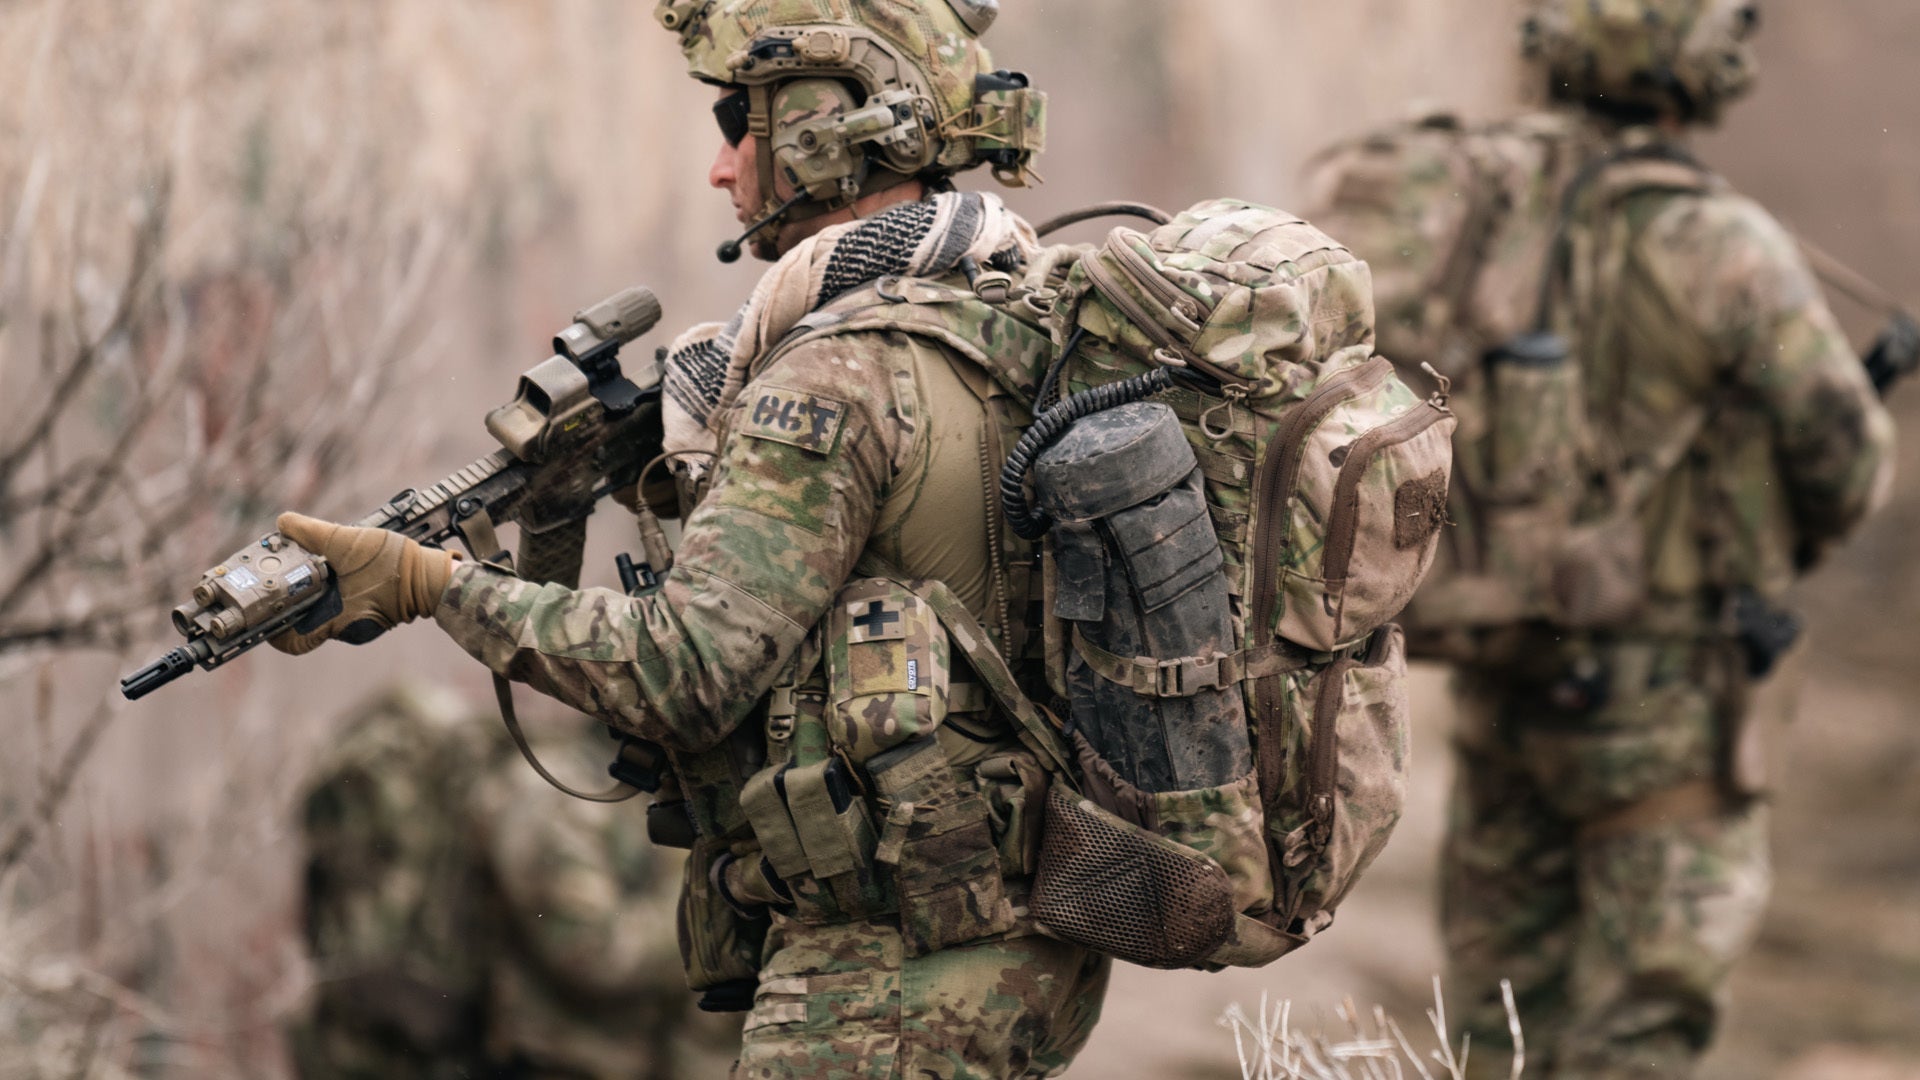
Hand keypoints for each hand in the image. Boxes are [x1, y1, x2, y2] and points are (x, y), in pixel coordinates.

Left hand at [269, 512, 456, 655]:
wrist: (435, 576)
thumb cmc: (395, 566)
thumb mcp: (347, 541)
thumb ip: (311, 532)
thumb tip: (282, 524)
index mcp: (334, 620)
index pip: (290, 641)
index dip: (271, 629)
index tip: (263, 608)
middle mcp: (345, 628)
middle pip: (305, 623)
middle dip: (293, 600)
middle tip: (285, 577)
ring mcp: (360, 624)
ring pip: (326, 613)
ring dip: (318, 592)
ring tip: (316, 565)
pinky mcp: (373, 614)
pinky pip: (345, 606)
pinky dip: (338, 590)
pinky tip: (342, 569)